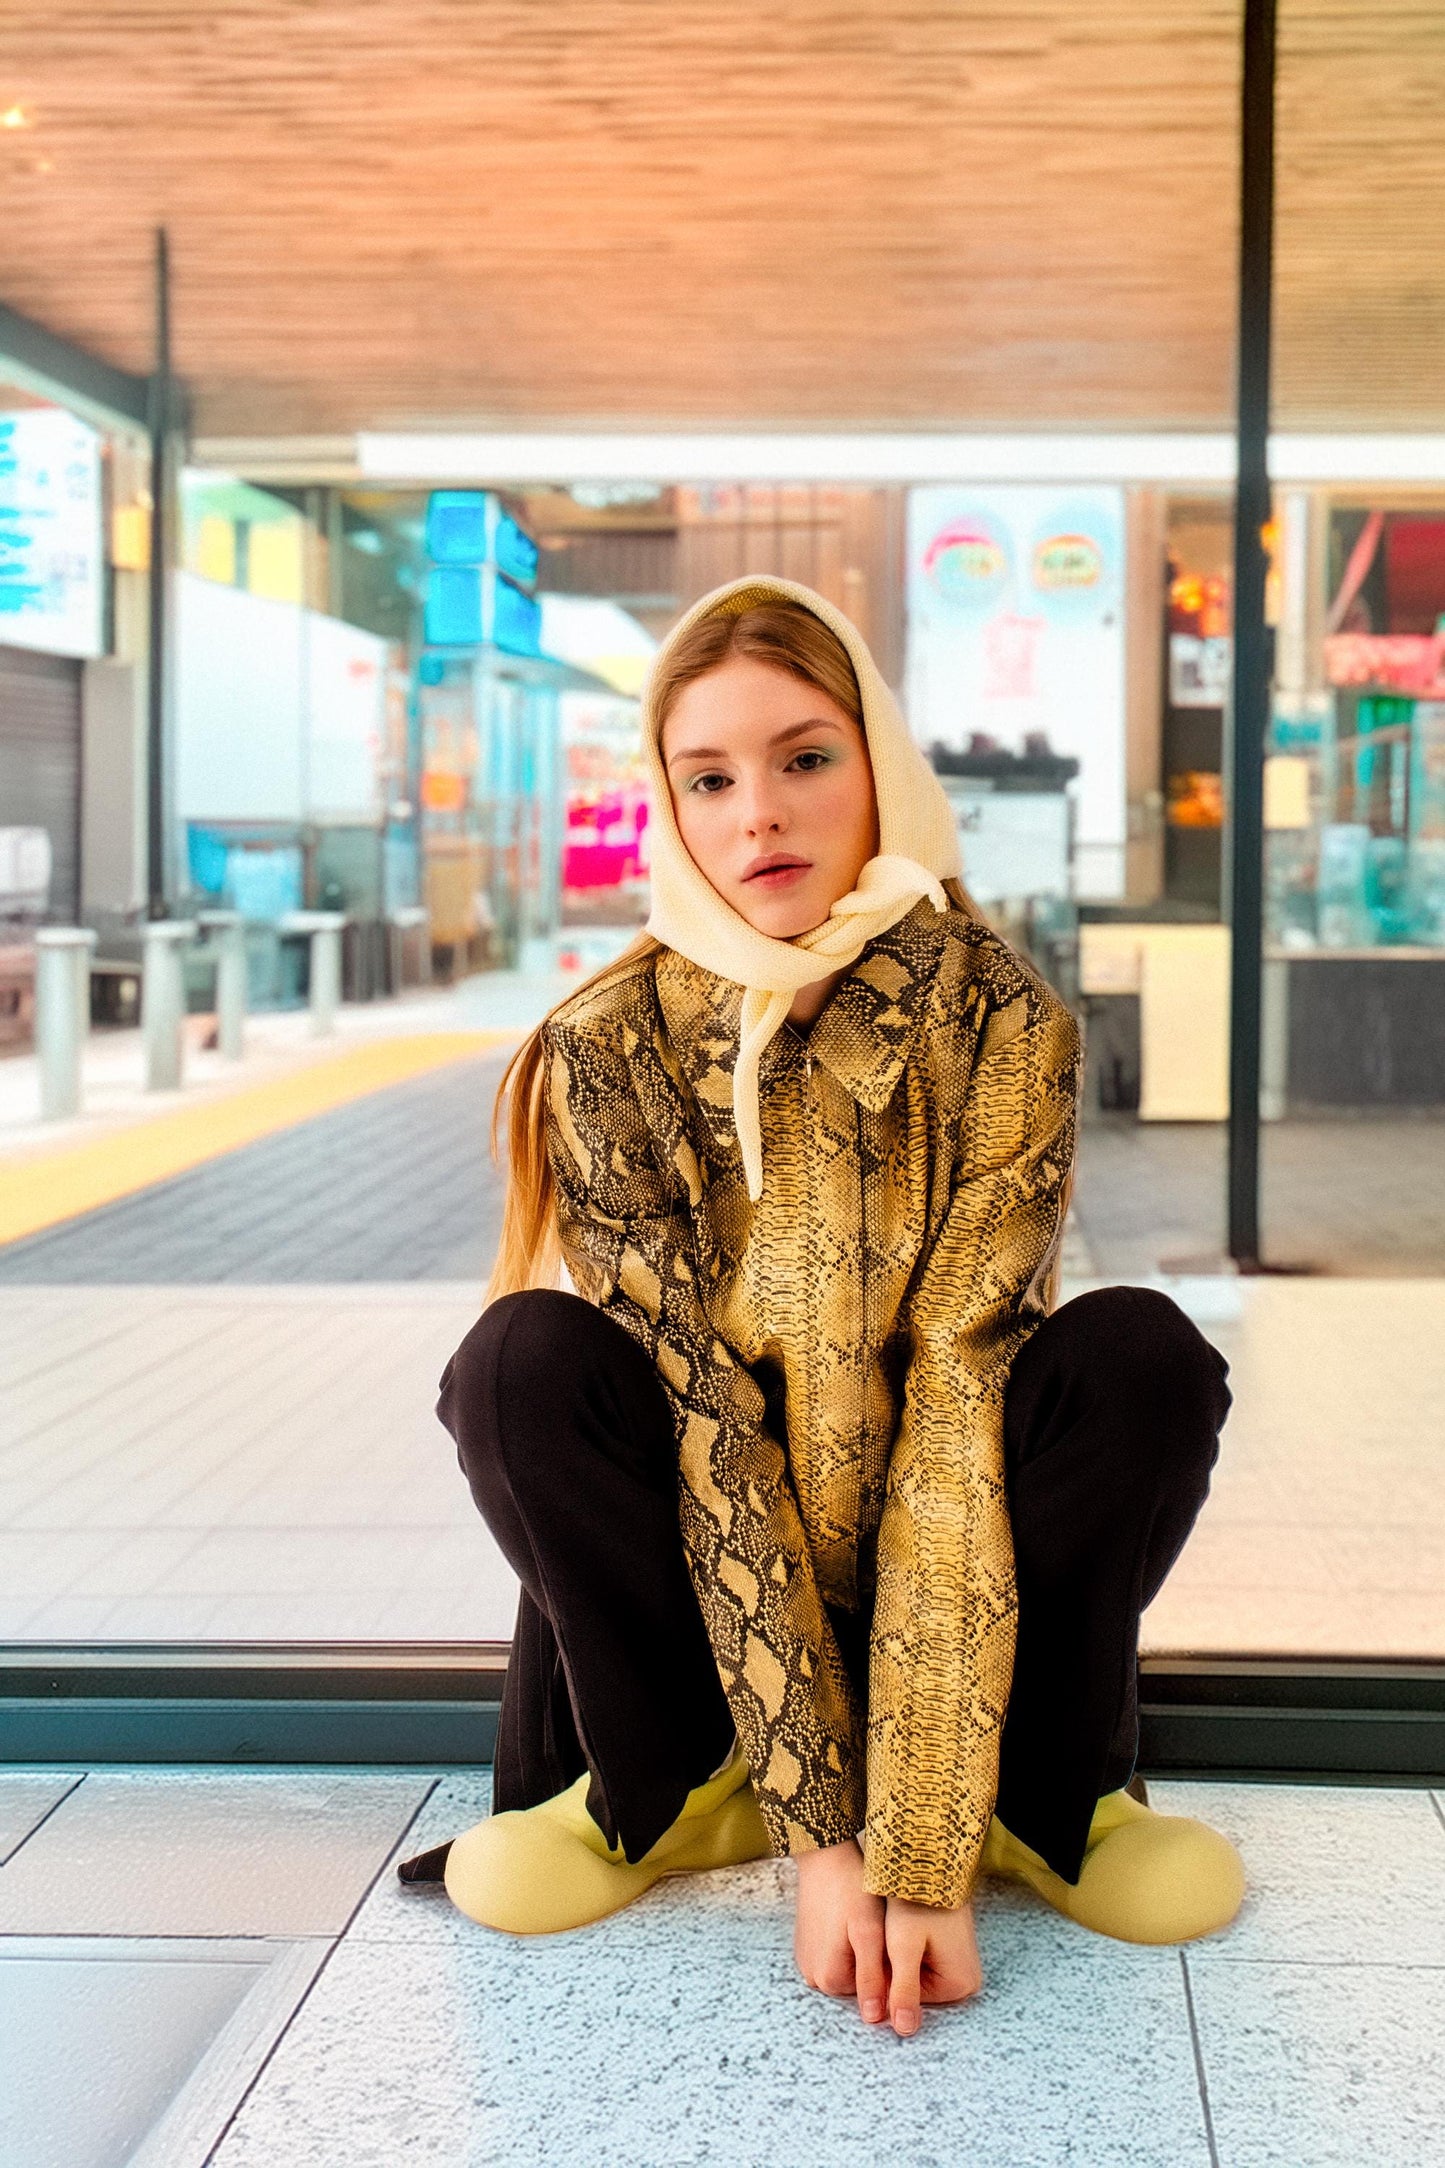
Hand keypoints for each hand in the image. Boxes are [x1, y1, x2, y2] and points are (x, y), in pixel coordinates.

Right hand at [793, 1837, 887, 2024]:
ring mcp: (807, 1961)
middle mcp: (813, 1977)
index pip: (872, 1993)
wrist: (824, 1855)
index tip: (886, 1937)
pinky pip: (834, 1955)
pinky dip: (846, 1942)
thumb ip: (871, 1978)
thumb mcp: (868, 1933)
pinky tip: (849, 1918)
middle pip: (857, 1982)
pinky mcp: (806, 1945)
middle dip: (872, 1960)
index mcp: (829, 1979)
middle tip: (875, 1926)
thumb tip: (873, 2019)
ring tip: (862, 1919)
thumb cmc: (850, 1890)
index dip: (886, 1967)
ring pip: (847, 1968)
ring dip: (859, 1950)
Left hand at [883, 1897, 983, 2035]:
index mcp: (960, 1986)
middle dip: (895, 1969)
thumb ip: (903, 1990)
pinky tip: (900, 1926)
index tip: (884, 1949)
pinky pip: (922, 1960)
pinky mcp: (951, 1951)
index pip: (909, 2000)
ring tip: (894, 1929)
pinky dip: (906, 1947)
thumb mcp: (904, 1948)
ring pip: (915, 1974)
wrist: (932, 1862)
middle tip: (887, 1937)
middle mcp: (967, 1981)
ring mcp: (960, 1965)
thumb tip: (904, 2031)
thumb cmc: (916, 1902)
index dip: (888, 1978)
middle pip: (914, 1989)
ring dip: (898, 1957)